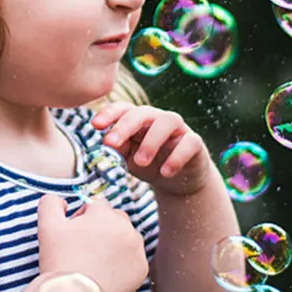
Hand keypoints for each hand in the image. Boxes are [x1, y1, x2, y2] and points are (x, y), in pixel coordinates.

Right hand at [37, 194, 148, 291]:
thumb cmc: (59, 260)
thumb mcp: (47, 226)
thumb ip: (50, 203)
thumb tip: (62, 200)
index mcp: (106, 214)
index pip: (95, 206)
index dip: (81, 218)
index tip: (73, 235)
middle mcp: (127, 227)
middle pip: (114, 219)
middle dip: (100, 228)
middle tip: (82, 248)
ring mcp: (137, 248)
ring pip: (125, 237)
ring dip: (113, 243)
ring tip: (93, 261)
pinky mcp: (142, 268)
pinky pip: (132, 258)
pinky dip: (122, 263)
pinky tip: (105, 273)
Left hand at [91, 103, 212, 197]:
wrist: (178, 182)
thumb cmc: (150, 165)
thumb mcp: (129, 159)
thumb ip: (117, 151)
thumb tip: (105, 146)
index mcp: (139, 121)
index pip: (124, 109)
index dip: (109, 113)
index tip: (95, 125)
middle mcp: (158, 119)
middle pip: (143, 112)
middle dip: (125, 126)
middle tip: (112, 144)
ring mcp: (179, 129)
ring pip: (168, 121)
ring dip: (151, 141)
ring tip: (140, 163)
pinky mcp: (196, 142)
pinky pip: (189, 143)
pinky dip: (177, 157)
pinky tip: (165, 172)